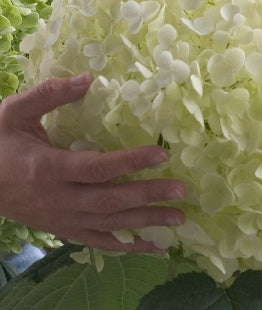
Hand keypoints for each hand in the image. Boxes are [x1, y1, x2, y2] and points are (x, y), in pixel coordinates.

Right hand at [0, 73, 185, 252]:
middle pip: (110, 200)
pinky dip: (128, 247)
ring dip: (146, 223)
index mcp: (47, 168)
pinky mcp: (64, 230)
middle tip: (182, 190)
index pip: (96, 167)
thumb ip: (49, 94)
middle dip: (148, 195)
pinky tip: (154, 247)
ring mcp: (62, 219)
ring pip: (110, 224)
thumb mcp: (14, 113)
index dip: (130, 161)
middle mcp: (58, 199)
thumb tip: (88, 77)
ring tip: (179, 218)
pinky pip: (99, 242)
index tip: (162, 154)